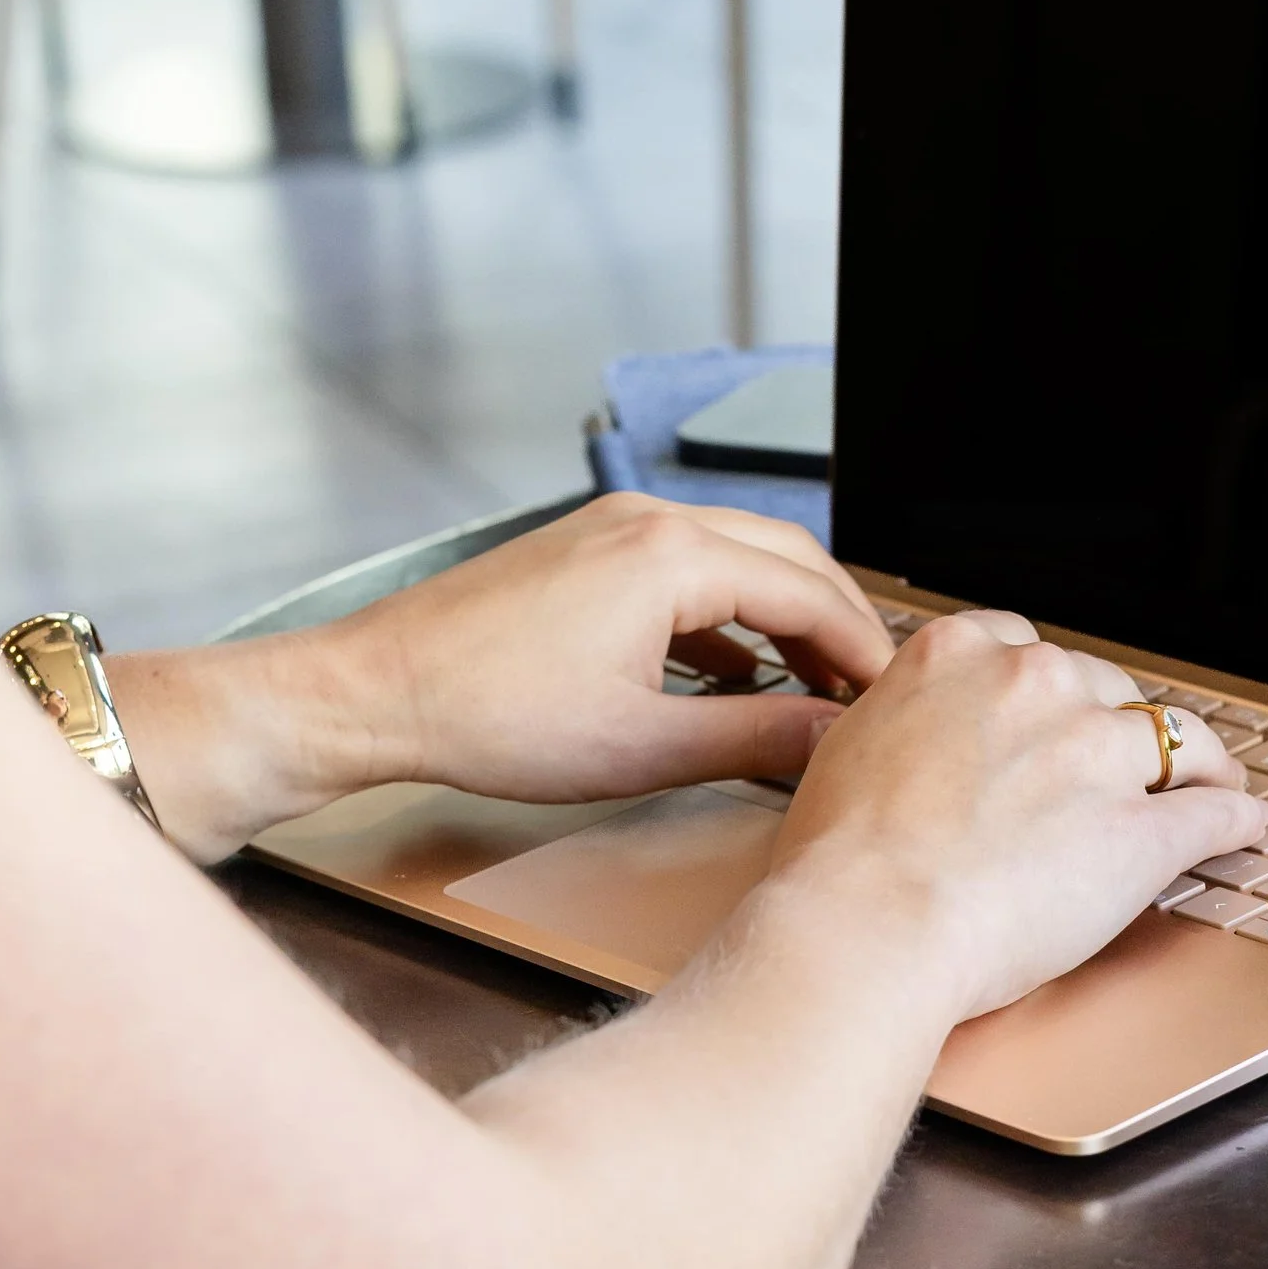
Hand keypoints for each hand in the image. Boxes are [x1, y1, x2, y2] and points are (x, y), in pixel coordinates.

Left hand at [111, 496, 896, 858]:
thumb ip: (755, 738)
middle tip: (870, 695)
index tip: (892, 704)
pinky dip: (729, 616)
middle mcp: (648, 520)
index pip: (811, 593)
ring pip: (738, 559)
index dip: (864, 654)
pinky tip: (737, 673)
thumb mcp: (641, 748)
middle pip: (787, 558)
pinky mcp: (585, 552)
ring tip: (815, 689)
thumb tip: (831, 742)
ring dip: (785, 618)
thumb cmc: (486, 718)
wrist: (375, 694)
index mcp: (671, 556)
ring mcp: (612, 529)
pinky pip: (687, 569)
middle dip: (838, 626)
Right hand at [763, 610, 1267, 1027]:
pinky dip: (1236, 819)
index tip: (1053, 716)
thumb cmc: (841, 858)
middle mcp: (1035, 684)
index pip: (1026, 646)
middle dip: (1109, 731)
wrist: (869, 922)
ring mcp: (1096, 752)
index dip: (1047, 692)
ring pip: (1178, 738)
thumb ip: (903, 720)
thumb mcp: (849, 746)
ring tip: (1212, 783)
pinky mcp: (1143, 829)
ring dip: (1198, 763)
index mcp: (959, 654)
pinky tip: (1243, 826)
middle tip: (1111, 772)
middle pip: (1103, 688)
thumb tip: (913, 731)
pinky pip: (1214, 812)